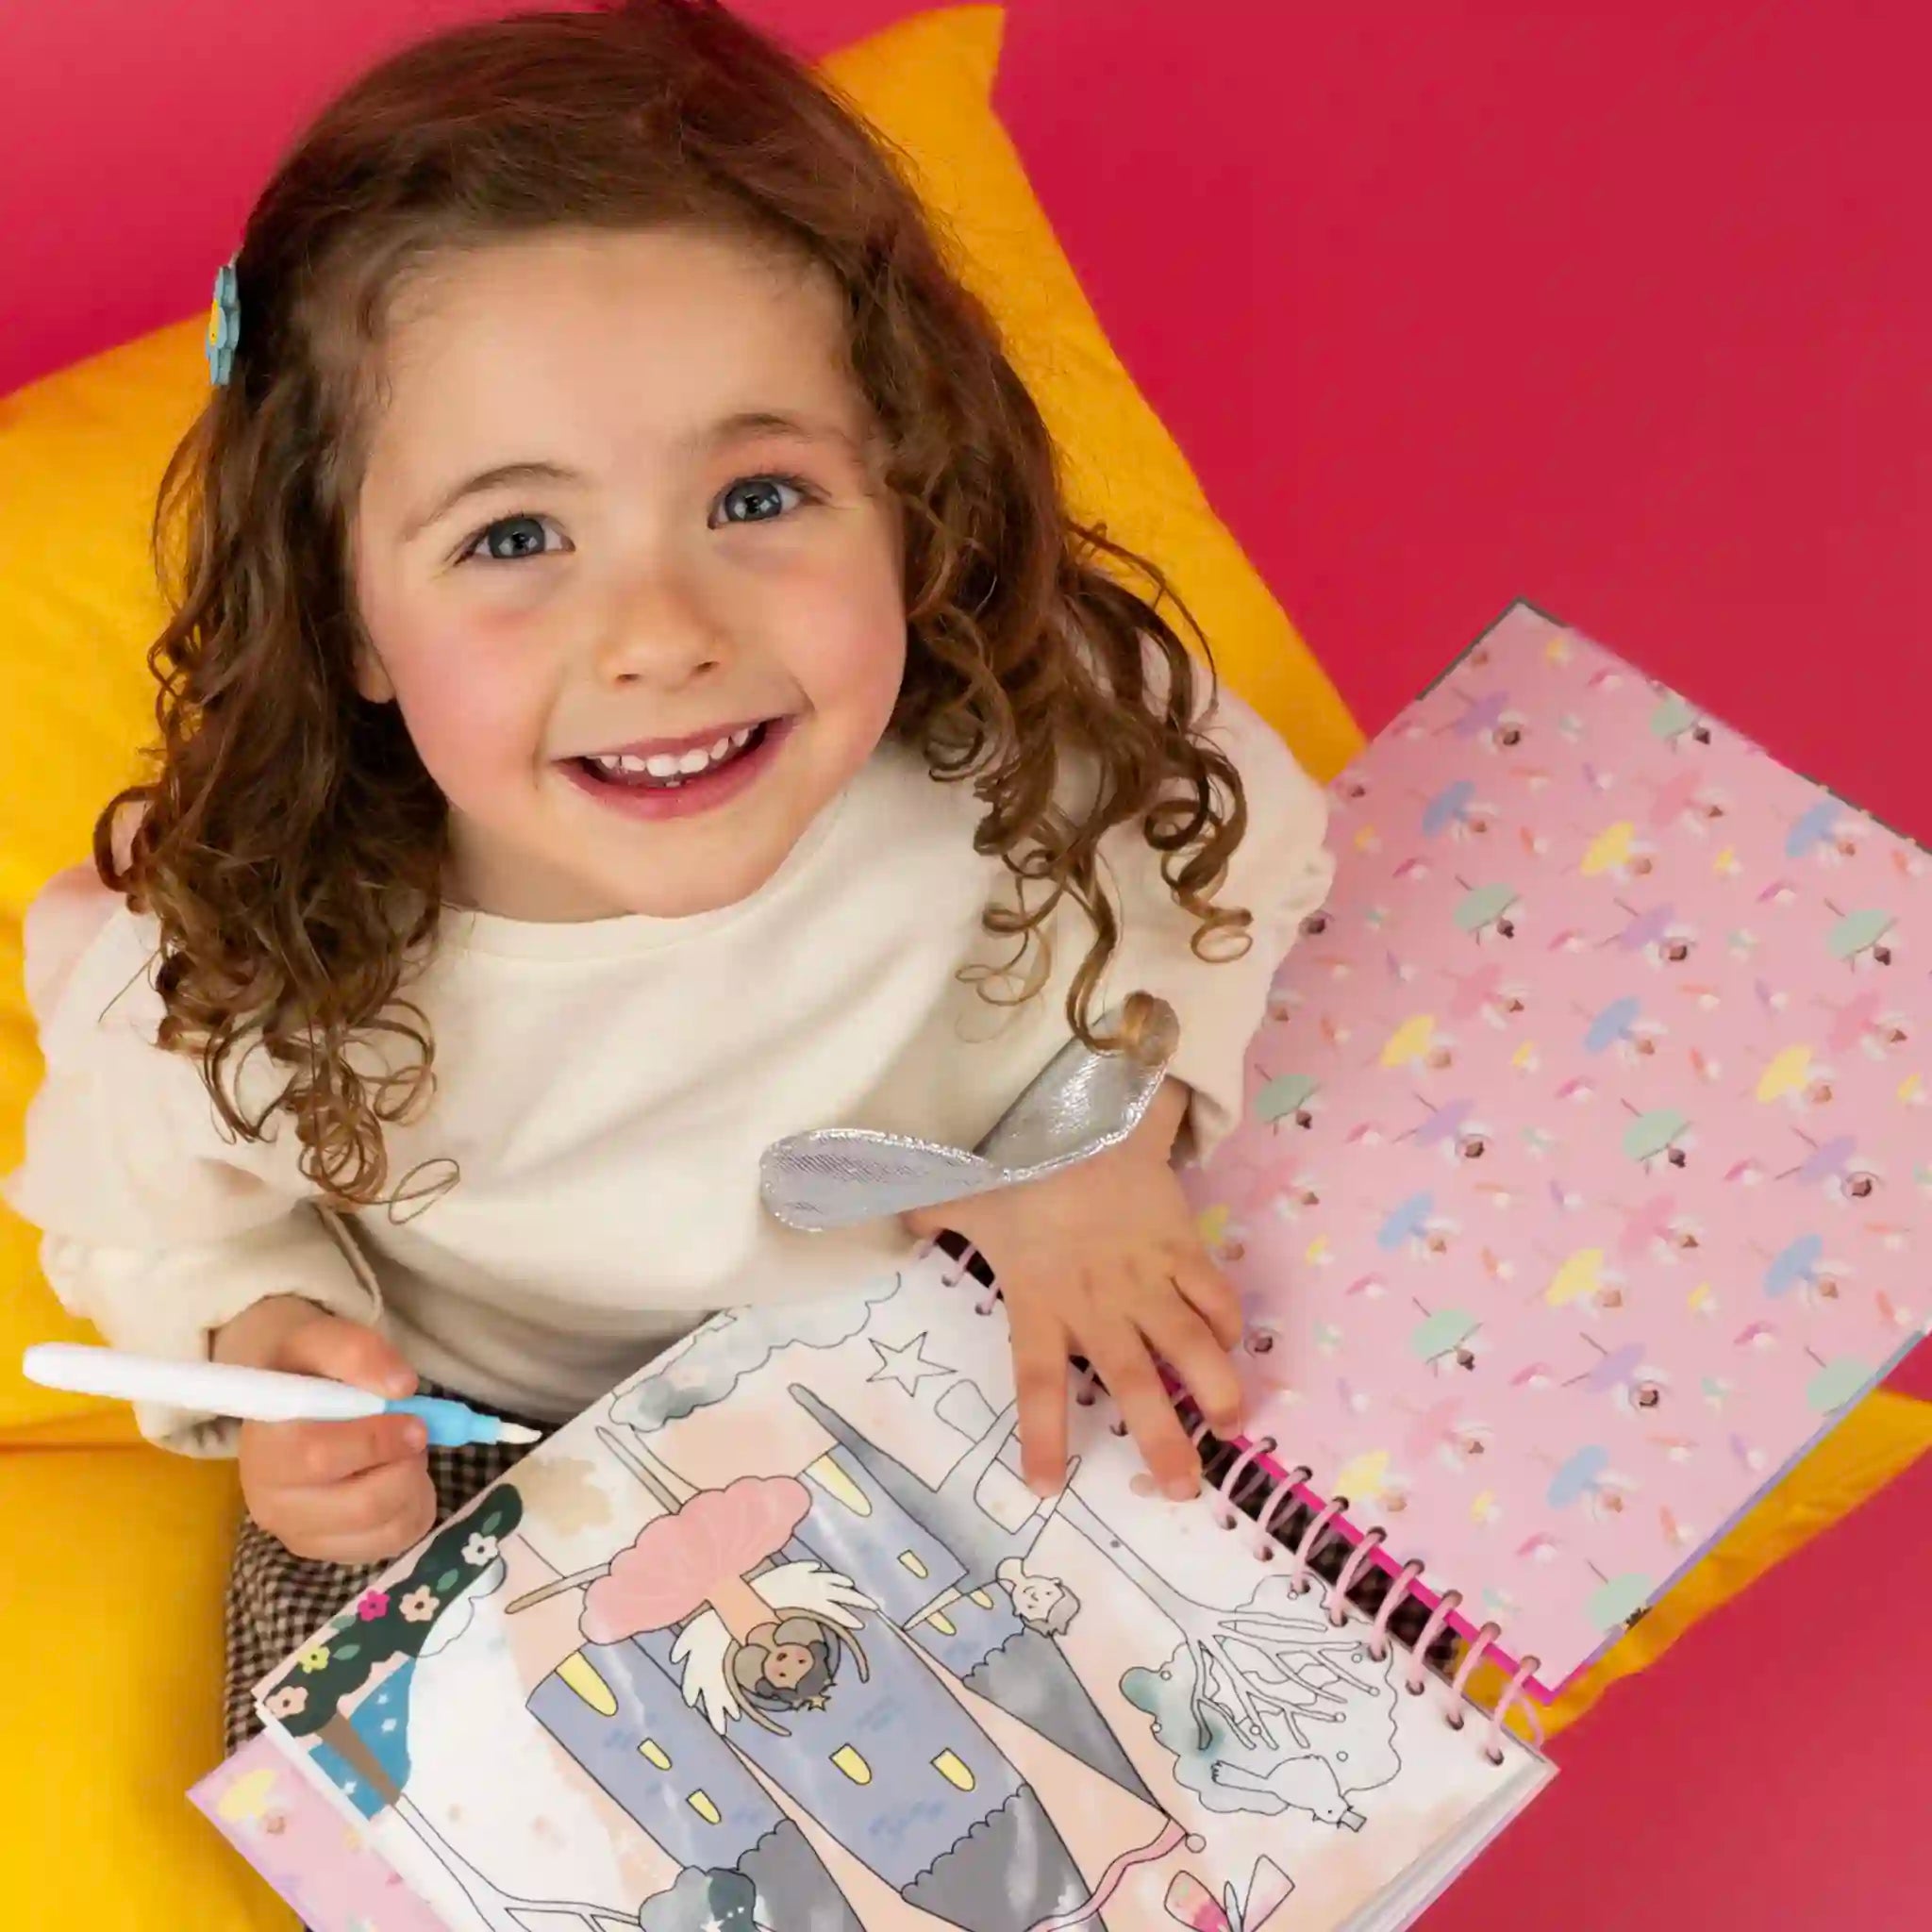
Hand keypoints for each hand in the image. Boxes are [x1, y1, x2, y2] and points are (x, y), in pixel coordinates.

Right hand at [218, 1297, 435, 1563]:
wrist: (281, 1394)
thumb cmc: (303, 1367)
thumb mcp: (320, 1338)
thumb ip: (357, 1351)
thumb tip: (402, 1386)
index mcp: (264, 1447)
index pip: (322, 1458)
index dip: (378, 1440)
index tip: (412, 1416)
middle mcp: (271, 1501)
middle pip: (364, 1504)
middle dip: (406, 1464)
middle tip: (414, 1432)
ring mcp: (297, 1533)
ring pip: (385, 1528)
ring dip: (415, 1484)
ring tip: (403, 1452)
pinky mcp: (325, 1551)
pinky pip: (393, 1542)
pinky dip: (416, 1508)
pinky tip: (399, 1477)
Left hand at [907, 1082, 1243, 1501]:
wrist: (1084, 1108)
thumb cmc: (1022, 1161)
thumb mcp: (966, 1192)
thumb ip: (934, 1213)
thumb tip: (903, 1220)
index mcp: (1040, 1299)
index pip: (1039, 1384)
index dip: (1043, 1437)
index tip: (1046, 1487)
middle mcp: (1098, 1301)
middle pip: (1133, 1384)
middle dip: (1162, 1443)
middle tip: (1182, 1490)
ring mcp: (1146, 1275)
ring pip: (1192, 1347)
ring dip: (1216, 1392)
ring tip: (1228, 1428)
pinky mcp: (1183, 1246)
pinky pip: (1214, 1295)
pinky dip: (1227, 1325)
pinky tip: (1231, 1346)